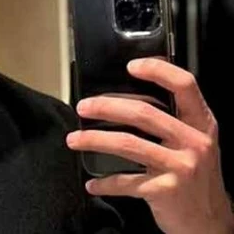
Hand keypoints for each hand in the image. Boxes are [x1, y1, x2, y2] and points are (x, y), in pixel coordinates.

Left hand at [66, 58, 233, 233]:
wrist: (210, 221)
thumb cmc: (196, 176)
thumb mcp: (195, 142)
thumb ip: (174, 120)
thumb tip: (127, 97)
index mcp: (201, 123)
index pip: (184, 85)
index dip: (158, 70)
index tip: (130, 66)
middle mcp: (194, 142)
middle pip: (144, 113)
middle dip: (106, 107)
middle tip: (83, 107)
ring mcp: (181, 167)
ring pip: (127, 144)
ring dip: (94, 140)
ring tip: (74, 139)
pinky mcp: (165, 191)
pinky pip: (126, 182)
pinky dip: (104, 183)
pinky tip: (92, 183)